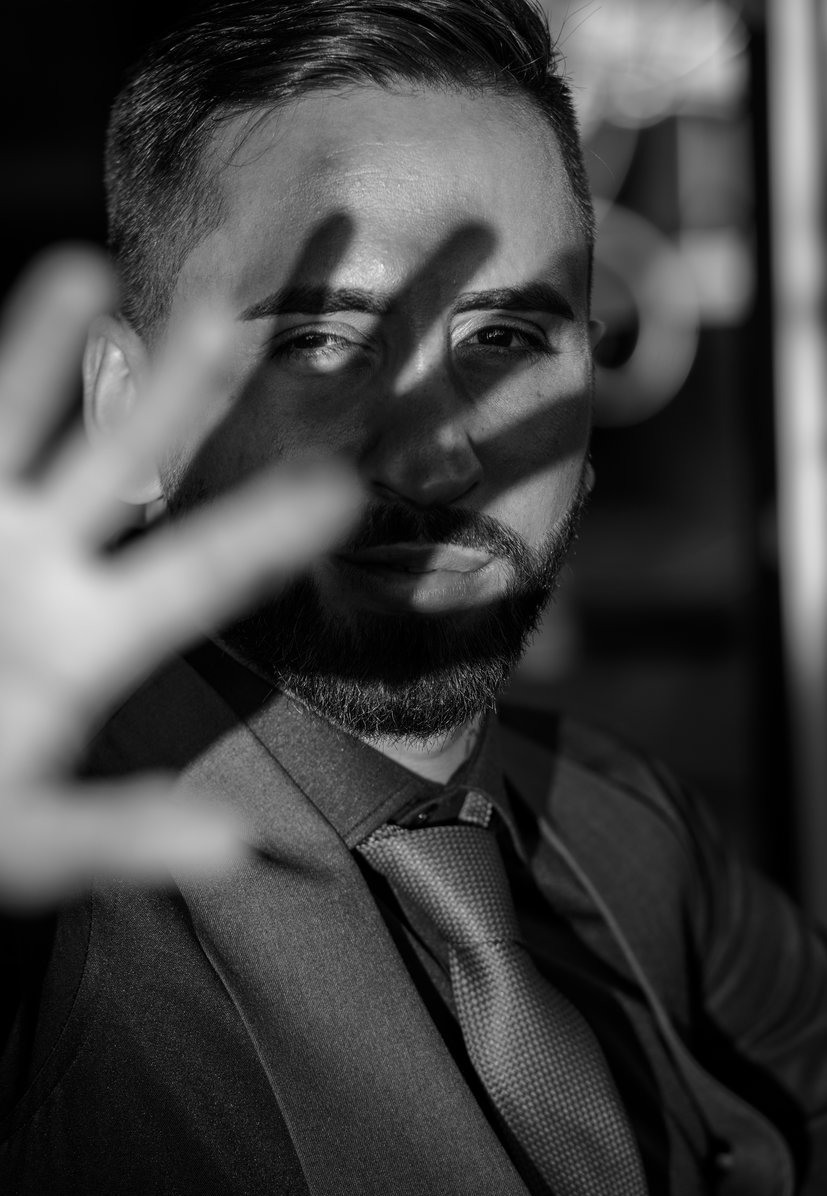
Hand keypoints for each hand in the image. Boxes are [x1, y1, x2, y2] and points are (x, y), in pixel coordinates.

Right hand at [0, 247, 361, 904]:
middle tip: (244, 314)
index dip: (267, 530)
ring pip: (24, 430)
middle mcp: (50, 573)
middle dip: (179, 395)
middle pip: (127, 467)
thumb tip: (227, 846)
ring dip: (53, 353)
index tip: (344, 483)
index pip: (199, 574)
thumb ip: (117, 835)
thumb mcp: (26, 843)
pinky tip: (25, 301)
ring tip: (92, 267)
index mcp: (95, 644)